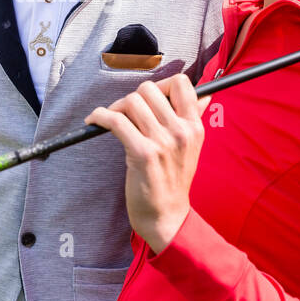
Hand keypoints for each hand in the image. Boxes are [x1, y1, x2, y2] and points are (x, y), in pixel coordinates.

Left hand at [85, 75, 210, 253]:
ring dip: (115, 108)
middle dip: (132, 98)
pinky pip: (116, 121)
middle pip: (149, 89)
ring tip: (111, 120)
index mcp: (195, 126)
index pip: (182, 84)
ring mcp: (163, 142)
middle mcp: (181, 131)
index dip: (161, 84)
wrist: (166, 216)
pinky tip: (94, 121)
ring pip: (131, 101)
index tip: (148, 98)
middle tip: (124, 113)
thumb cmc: (174, 180)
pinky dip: (100, 116)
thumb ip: (195, 119)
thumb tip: (204, 95)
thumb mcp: (193, 147)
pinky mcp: (143, 154)